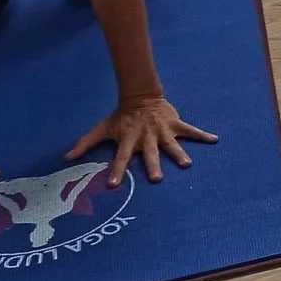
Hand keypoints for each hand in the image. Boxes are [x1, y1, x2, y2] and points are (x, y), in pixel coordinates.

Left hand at [67, 95, 218, 186]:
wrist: (141, 96)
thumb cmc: (121, 117)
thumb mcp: (102, 128)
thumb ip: (85, 143)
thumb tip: (66, 158)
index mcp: (128, 140)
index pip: (121, 158)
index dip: (117, 170)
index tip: (114, 184)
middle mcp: (146, 137)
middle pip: (149, 154)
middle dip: (152, 165)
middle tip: (156, 178)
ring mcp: (162, 130)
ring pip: (171, 144)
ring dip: (178, 153)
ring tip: (187, 164)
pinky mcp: (174, 124)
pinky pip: (190, 130)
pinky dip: (202, 135)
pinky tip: (215, 140)